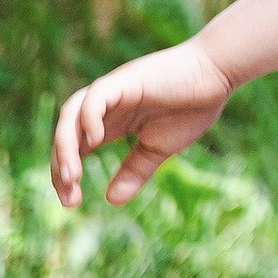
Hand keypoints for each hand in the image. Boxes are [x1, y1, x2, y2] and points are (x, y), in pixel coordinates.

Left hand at [50, 42, 233, 211]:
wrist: (217, 75)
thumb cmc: (192, 107)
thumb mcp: (158, 148)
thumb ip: (135, 171)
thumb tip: (111, 200)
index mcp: (110, 122)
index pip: (74, 149)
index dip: (66, 175)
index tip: (71, 202)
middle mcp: (104, 106)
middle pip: (65, 135)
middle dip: (60, 167)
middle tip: (70, 199)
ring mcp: (112, 91)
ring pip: (71, 115)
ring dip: (66, 146)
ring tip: (71, 176)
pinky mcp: (125, 80)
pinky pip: (95, 97)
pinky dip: (88, 117)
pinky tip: (94, 140)